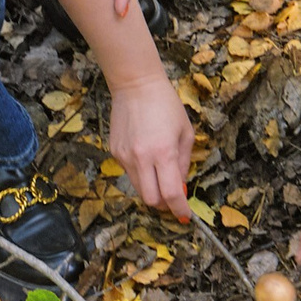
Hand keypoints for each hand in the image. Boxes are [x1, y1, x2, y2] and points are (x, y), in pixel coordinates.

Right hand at [108, 77, 195, 220]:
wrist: (135, 85)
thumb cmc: (166, 105)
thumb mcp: (185, 132)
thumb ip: (183, 163)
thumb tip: (180, 186)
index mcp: (163, 153)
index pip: (171, 194)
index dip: (179, 209)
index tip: (184, 215)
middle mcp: (142, 158)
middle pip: (151, 199)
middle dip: (163, 204)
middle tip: (173, 199)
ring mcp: (125, 156)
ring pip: (138, 188)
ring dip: (151, 189)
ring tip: (159, 174)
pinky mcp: (114, 152)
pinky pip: (129, 172)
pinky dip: (140, 173)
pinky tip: (145, 155)